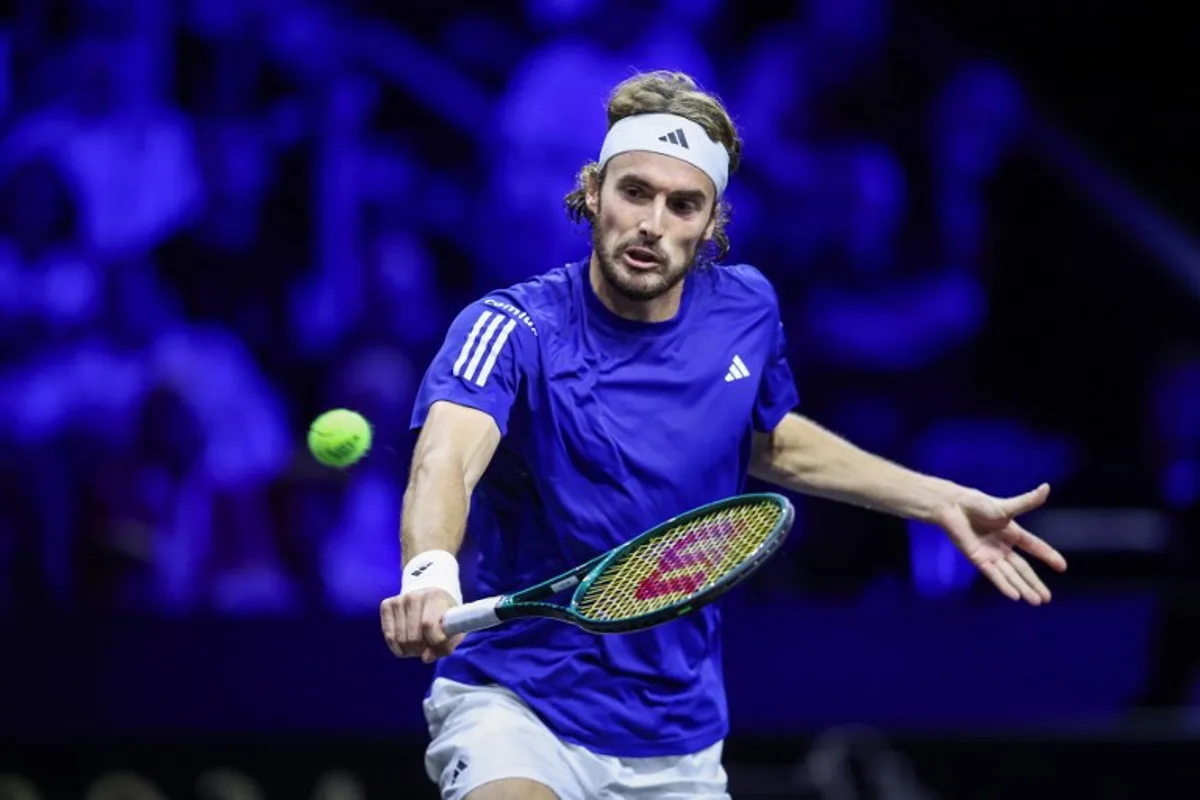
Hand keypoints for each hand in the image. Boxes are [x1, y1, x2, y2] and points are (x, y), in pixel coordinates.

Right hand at [380, 588, 463, 662]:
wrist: (430, 600)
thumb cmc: (444, 618)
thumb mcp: (454, 630)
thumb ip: (444, 647)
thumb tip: (425, 657)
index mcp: (435, 597)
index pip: (428, 625)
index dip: (434, 642)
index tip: (439, 644)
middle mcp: (414, 596)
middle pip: (412, 637)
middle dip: (421, 649)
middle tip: (427, 646)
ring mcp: (399, 600)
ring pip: (400, 639)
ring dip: (410, 650)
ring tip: (419, 644)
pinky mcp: (386, 605)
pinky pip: (389, 637)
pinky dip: (398, 647)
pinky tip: (407, 643)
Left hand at [934, 482, 1066, 604]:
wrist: (953, 507)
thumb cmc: (978, 504)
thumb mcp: (1006, 506)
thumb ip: (1027, 502)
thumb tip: (1046, 488)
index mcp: (1012, 533)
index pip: (1035, 546)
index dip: (1048, 556)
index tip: (1062, 567)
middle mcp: (1003, 546)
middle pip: (1023, 569)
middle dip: (1035, 583)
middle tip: (1047, 598)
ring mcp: (991, 554)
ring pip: (1010, 575)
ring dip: (1023, 588)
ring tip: (1036, 601)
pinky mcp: (978, 559)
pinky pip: (994, 575)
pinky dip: (1004, 585)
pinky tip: (1015, 596)